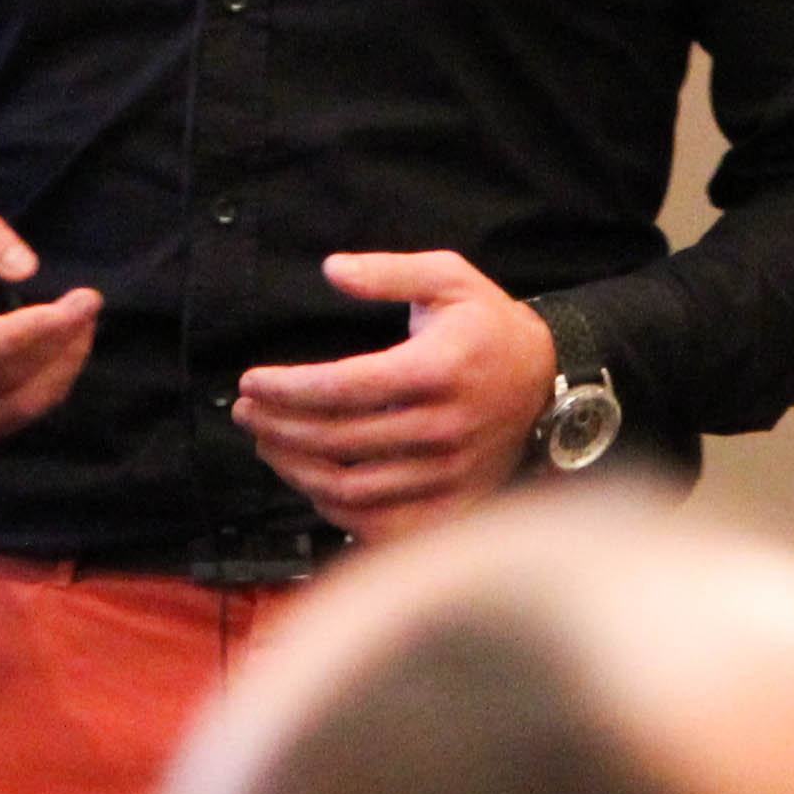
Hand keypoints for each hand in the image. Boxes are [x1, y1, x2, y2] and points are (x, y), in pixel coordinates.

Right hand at [0, 205, 98, 441]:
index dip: (23, 332)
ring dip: (62, 363)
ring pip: (17, 404)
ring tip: (84, 321)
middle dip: (54, 340)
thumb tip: (25, 269)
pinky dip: (54, 383)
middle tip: (88, 302)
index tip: (69, 305)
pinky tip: (68, 347)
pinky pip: (21, 416)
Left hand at [231, 250, 560, 543]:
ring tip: (266, 443)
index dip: (287, 389)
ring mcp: (447, 475)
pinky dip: (335, 510)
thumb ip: (389, 272)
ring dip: (296, 469)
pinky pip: (380, 524)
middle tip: (245, 411)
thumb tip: (332, 269)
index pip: (344, 387)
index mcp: (436, 370)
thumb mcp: (448, 277)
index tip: (250, 382)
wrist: (548, 382)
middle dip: (278, 426)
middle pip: (338, 439)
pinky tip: (310, 483)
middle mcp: (442, 429)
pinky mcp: (452, 506)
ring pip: (351, 487)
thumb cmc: (489, 325)